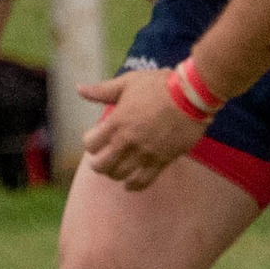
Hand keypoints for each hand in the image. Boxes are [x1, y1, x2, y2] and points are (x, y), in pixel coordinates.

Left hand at [80, 68, 205, 190]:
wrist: (190, 96)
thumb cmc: (158, 85)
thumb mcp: (127, 82)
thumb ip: (102, 90)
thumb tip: (79, 89)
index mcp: (116, 122)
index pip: (91, 144)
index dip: (90, 142)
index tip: (96, 139)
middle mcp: (127, 141)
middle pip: (101, 165)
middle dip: (98, 164)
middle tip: (103, 159)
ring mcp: (144, 153)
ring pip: (119, 175)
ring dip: (114, 174)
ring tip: (117, 169)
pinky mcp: (161, 161)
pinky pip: (143, 181)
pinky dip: (133, 185)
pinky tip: (130, 184)